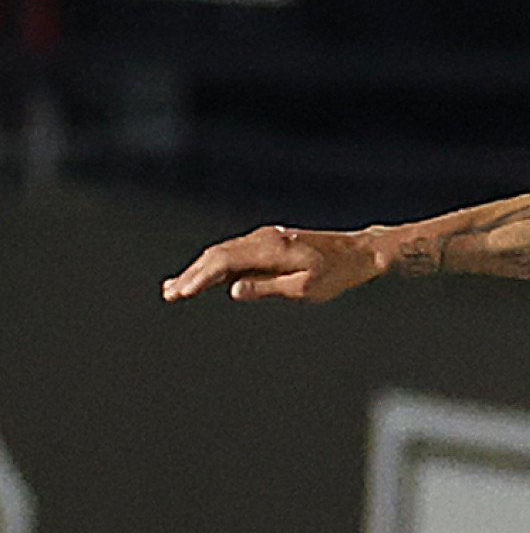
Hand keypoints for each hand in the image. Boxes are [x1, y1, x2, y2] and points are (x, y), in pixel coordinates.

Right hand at [161, 224, 384, 304]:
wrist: (358, 252)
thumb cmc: (336, 274)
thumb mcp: (305, 289)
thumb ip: (268, 288)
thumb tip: (234, 290)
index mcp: (270, 248)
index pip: (223, 261)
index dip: (199, 277)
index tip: (181, 293)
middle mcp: (263, 238)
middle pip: (217, 254)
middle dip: (192, 274)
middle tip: (169, 294)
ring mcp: (265, 238)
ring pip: (224, 252)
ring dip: (200, 270)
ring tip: (179, 288)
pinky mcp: (270, 242)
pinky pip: (236, 253)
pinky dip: (218, 266)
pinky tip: (207, 280)